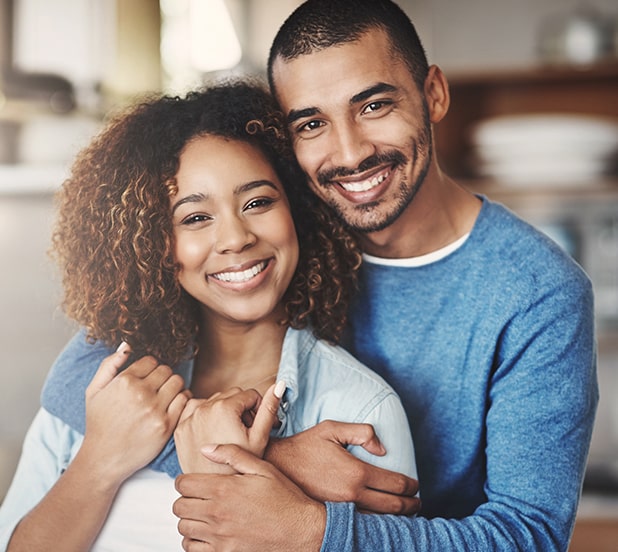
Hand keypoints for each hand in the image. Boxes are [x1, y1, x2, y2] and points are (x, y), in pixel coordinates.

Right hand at [80, 343, 189, 483]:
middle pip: (166, 370)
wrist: (104, 458)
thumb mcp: (94, 391)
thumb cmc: (99, 423)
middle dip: (162, 377)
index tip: (146, 378)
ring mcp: (155, 410)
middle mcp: (141, 393)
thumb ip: (109, 365)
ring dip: (174, 387)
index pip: (151, 361)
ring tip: (165, 395)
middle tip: (156, 388)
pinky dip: (182, 399)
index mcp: (124, 382)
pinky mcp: (166, 425)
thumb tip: (126, 345)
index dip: (149, 368)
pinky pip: (185, 400)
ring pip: (178, 382)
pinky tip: (173, 405)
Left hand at [174, 381, 284, 473]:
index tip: (260, 424)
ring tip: (231, 433)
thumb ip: (269, 408)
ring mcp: (189, 418)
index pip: (250, 394)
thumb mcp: (259, 437)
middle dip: (242, 408)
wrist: (215, 491)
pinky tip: (214, 434)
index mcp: (224, 407)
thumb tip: (279, 384)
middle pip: (231, 395)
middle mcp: (204, 408)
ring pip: (214, 401)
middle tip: (247, 430)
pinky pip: (196, 411)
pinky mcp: (180, 429)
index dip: (259, 408)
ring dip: (225, 411)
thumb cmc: (240, 468)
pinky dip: (206, 416)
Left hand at [174, 445, 325, 551]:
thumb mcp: (263, 468)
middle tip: (199, 497)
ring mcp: (219, 538)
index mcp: (224, 490)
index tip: (194, 481)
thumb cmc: (285, 498)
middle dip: (186, 499)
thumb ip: (232, 454)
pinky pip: (192, 550)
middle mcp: (217, 514)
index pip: (183, 484)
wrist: (302, 530)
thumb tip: (206, 448)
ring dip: (190, 520)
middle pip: (179, 506)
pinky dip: (194, 541)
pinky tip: (207, 533)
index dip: (186, 480)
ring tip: (204, 514)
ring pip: (183, 529)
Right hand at [267, 420, 419, 514]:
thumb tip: (382, 450)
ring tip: (405, 513)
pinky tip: (381, 520)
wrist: (276, 466)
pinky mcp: (332, 517)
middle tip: (418, 502)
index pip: (395, 484)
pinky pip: (362, 524)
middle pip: (393, 507)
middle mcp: (352, 495)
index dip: (410, 485)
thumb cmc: (305, 445)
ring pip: (379, 520)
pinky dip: (377, 523)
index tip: (416, 485)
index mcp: (356, 472)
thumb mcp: (332, 429)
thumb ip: (361, 432)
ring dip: (396, 518)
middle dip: (411, 505)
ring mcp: (342, 510)